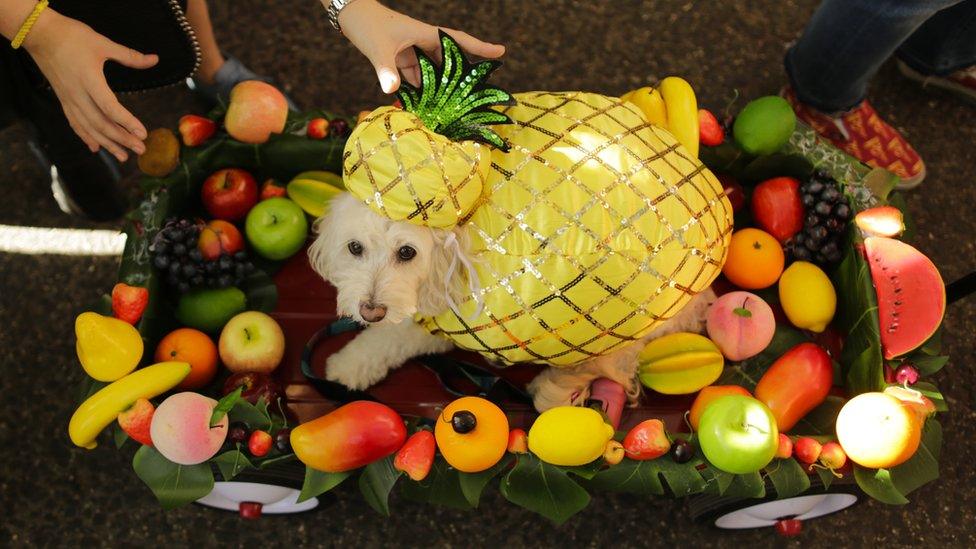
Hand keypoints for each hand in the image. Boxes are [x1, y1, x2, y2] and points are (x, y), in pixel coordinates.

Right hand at [23, 10, 157, 160]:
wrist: (39, 34)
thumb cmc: (72, 36)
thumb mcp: (103, 43)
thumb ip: (130, 56)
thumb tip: (155, 59)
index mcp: (89, 80)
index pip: (110, 107)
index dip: (127, 122)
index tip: (143, 133)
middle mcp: (78, 94)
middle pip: (101, 123)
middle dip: (122, 139)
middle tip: (141, 149)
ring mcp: (69, 99)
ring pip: (88, 127)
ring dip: (107, 143)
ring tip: (124, 156)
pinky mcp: (63, 99)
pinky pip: (75, 123)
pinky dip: (86, 136)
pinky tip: (95, 147)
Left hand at [335, 0, 504, 93]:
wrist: (348, 16)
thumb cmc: (367, 25)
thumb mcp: (378, 49)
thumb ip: (386, 71)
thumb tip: (392, 92)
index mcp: (425, 34)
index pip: (458, 41)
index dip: (480, 47)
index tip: (501, 52)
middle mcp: (422, 42)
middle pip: (449, 61)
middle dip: (462, 76)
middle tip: (478, 92)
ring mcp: (412, 52)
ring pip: (433, 72)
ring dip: (440, 88)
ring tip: (453, 107)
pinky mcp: (400, 60)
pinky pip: (416, 77)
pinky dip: (421, 90)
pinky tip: (424, 106)